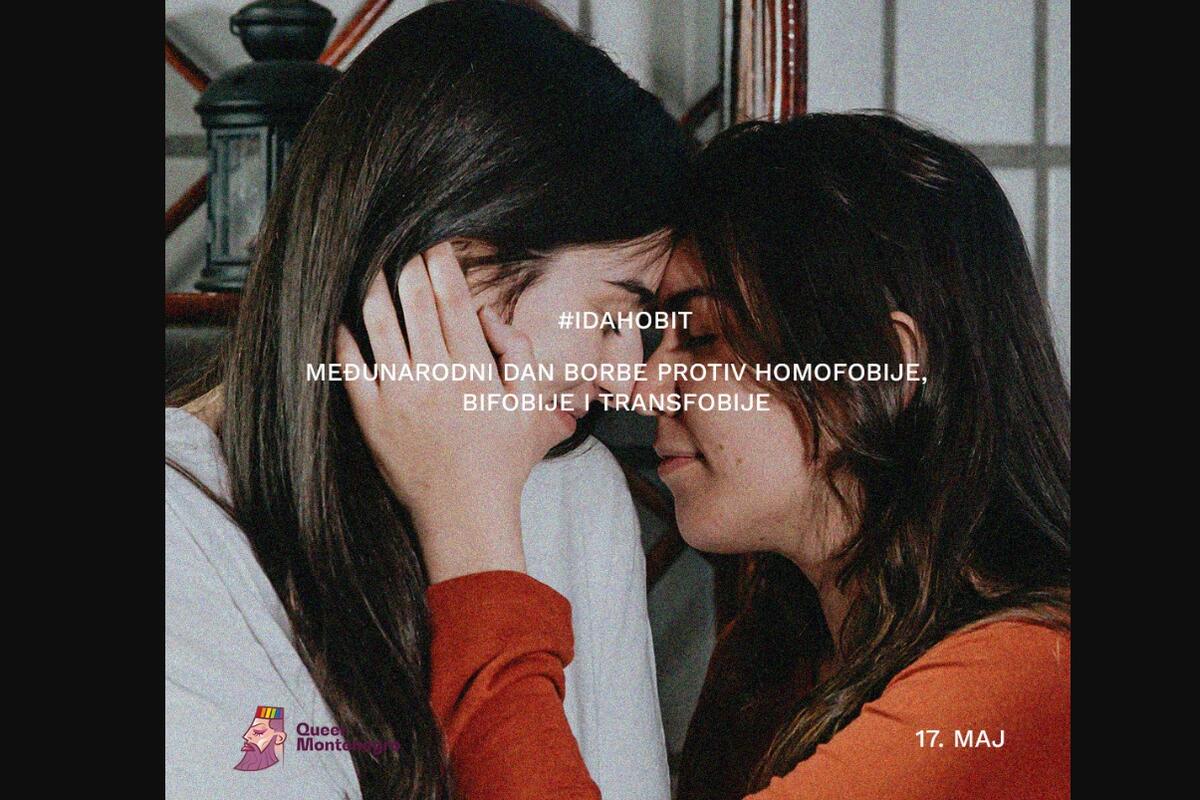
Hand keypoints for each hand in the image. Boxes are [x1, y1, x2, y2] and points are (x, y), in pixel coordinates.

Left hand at [336, 242, 572, 582]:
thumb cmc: (502, 462)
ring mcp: (400, 397)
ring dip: (373, 290)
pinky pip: (351, 368)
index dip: (443, 266)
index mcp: (475, 371)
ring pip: (380, 326)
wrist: (465, 514)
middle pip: (416, 304)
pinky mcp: (372, 418)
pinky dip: (343, 338)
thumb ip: (520, 357)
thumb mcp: (531, 408)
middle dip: (408, 266)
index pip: (455, 303)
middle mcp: (436, 377)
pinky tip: (341, 316)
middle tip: (401, 243)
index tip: (435, 244)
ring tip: (369, 266)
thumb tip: (491, 316)